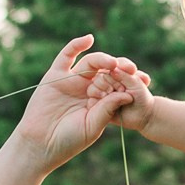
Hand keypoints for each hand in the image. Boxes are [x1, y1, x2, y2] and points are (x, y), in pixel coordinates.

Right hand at [13, 36, 147, 169]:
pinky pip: (66, 56)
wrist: (40, 145)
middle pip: (107, 72)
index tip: (144, 80)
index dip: (130, 81)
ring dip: (103, 60)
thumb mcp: (92, 127)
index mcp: (99, 101)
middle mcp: (87, 89)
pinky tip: (88, 39)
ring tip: (113, 64)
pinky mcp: (55, 76)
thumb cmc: (68, 141)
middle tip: (131, 69)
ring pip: (91, 63)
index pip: (118, 86)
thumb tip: (128, 94)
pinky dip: (76, 45)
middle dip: (120, 68)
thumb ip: (108, 110)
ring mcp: (71, 81)